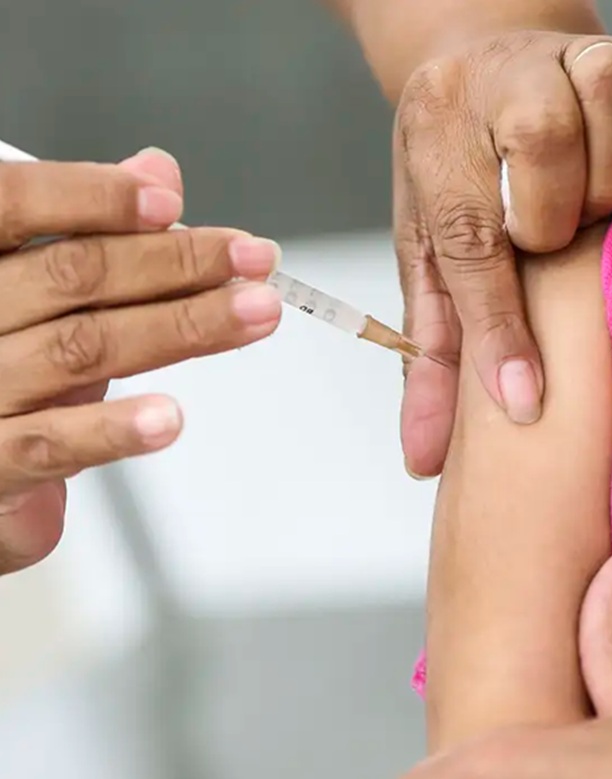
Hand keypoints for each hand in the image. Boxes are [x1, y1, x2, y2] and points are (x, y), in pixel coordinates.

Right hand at [0, 148, 281, 574]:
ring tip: (255, 312)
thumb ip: (93, 227)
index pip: (13, 204)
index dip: (94, 196)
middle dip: (177, 261)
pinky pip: (54, 443)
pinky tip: (170, 416)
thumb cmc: (1, 355)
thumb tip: (156, 170)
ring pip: (83, 347)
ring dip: (183, 327)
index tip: (170, 203)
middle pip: (72, 275)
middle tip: (254, 259)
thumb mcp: (36, 284)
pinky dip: (116, 428)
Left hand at [394, 31, 611, 476]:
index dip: (499, 327)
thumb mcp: (432, 257)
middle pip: (542, 147)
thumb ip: (435, 354)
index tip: (524, 403)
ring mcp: (565, 54)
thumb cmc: (461, 176)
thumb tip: (423, 461)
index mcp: (435, 132)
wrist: (491, 69)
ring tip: (599, 204)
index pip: (467, 237)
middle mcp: (496, 78)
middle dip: (558, 218)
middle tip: (559, 238)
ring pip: (611, 106)